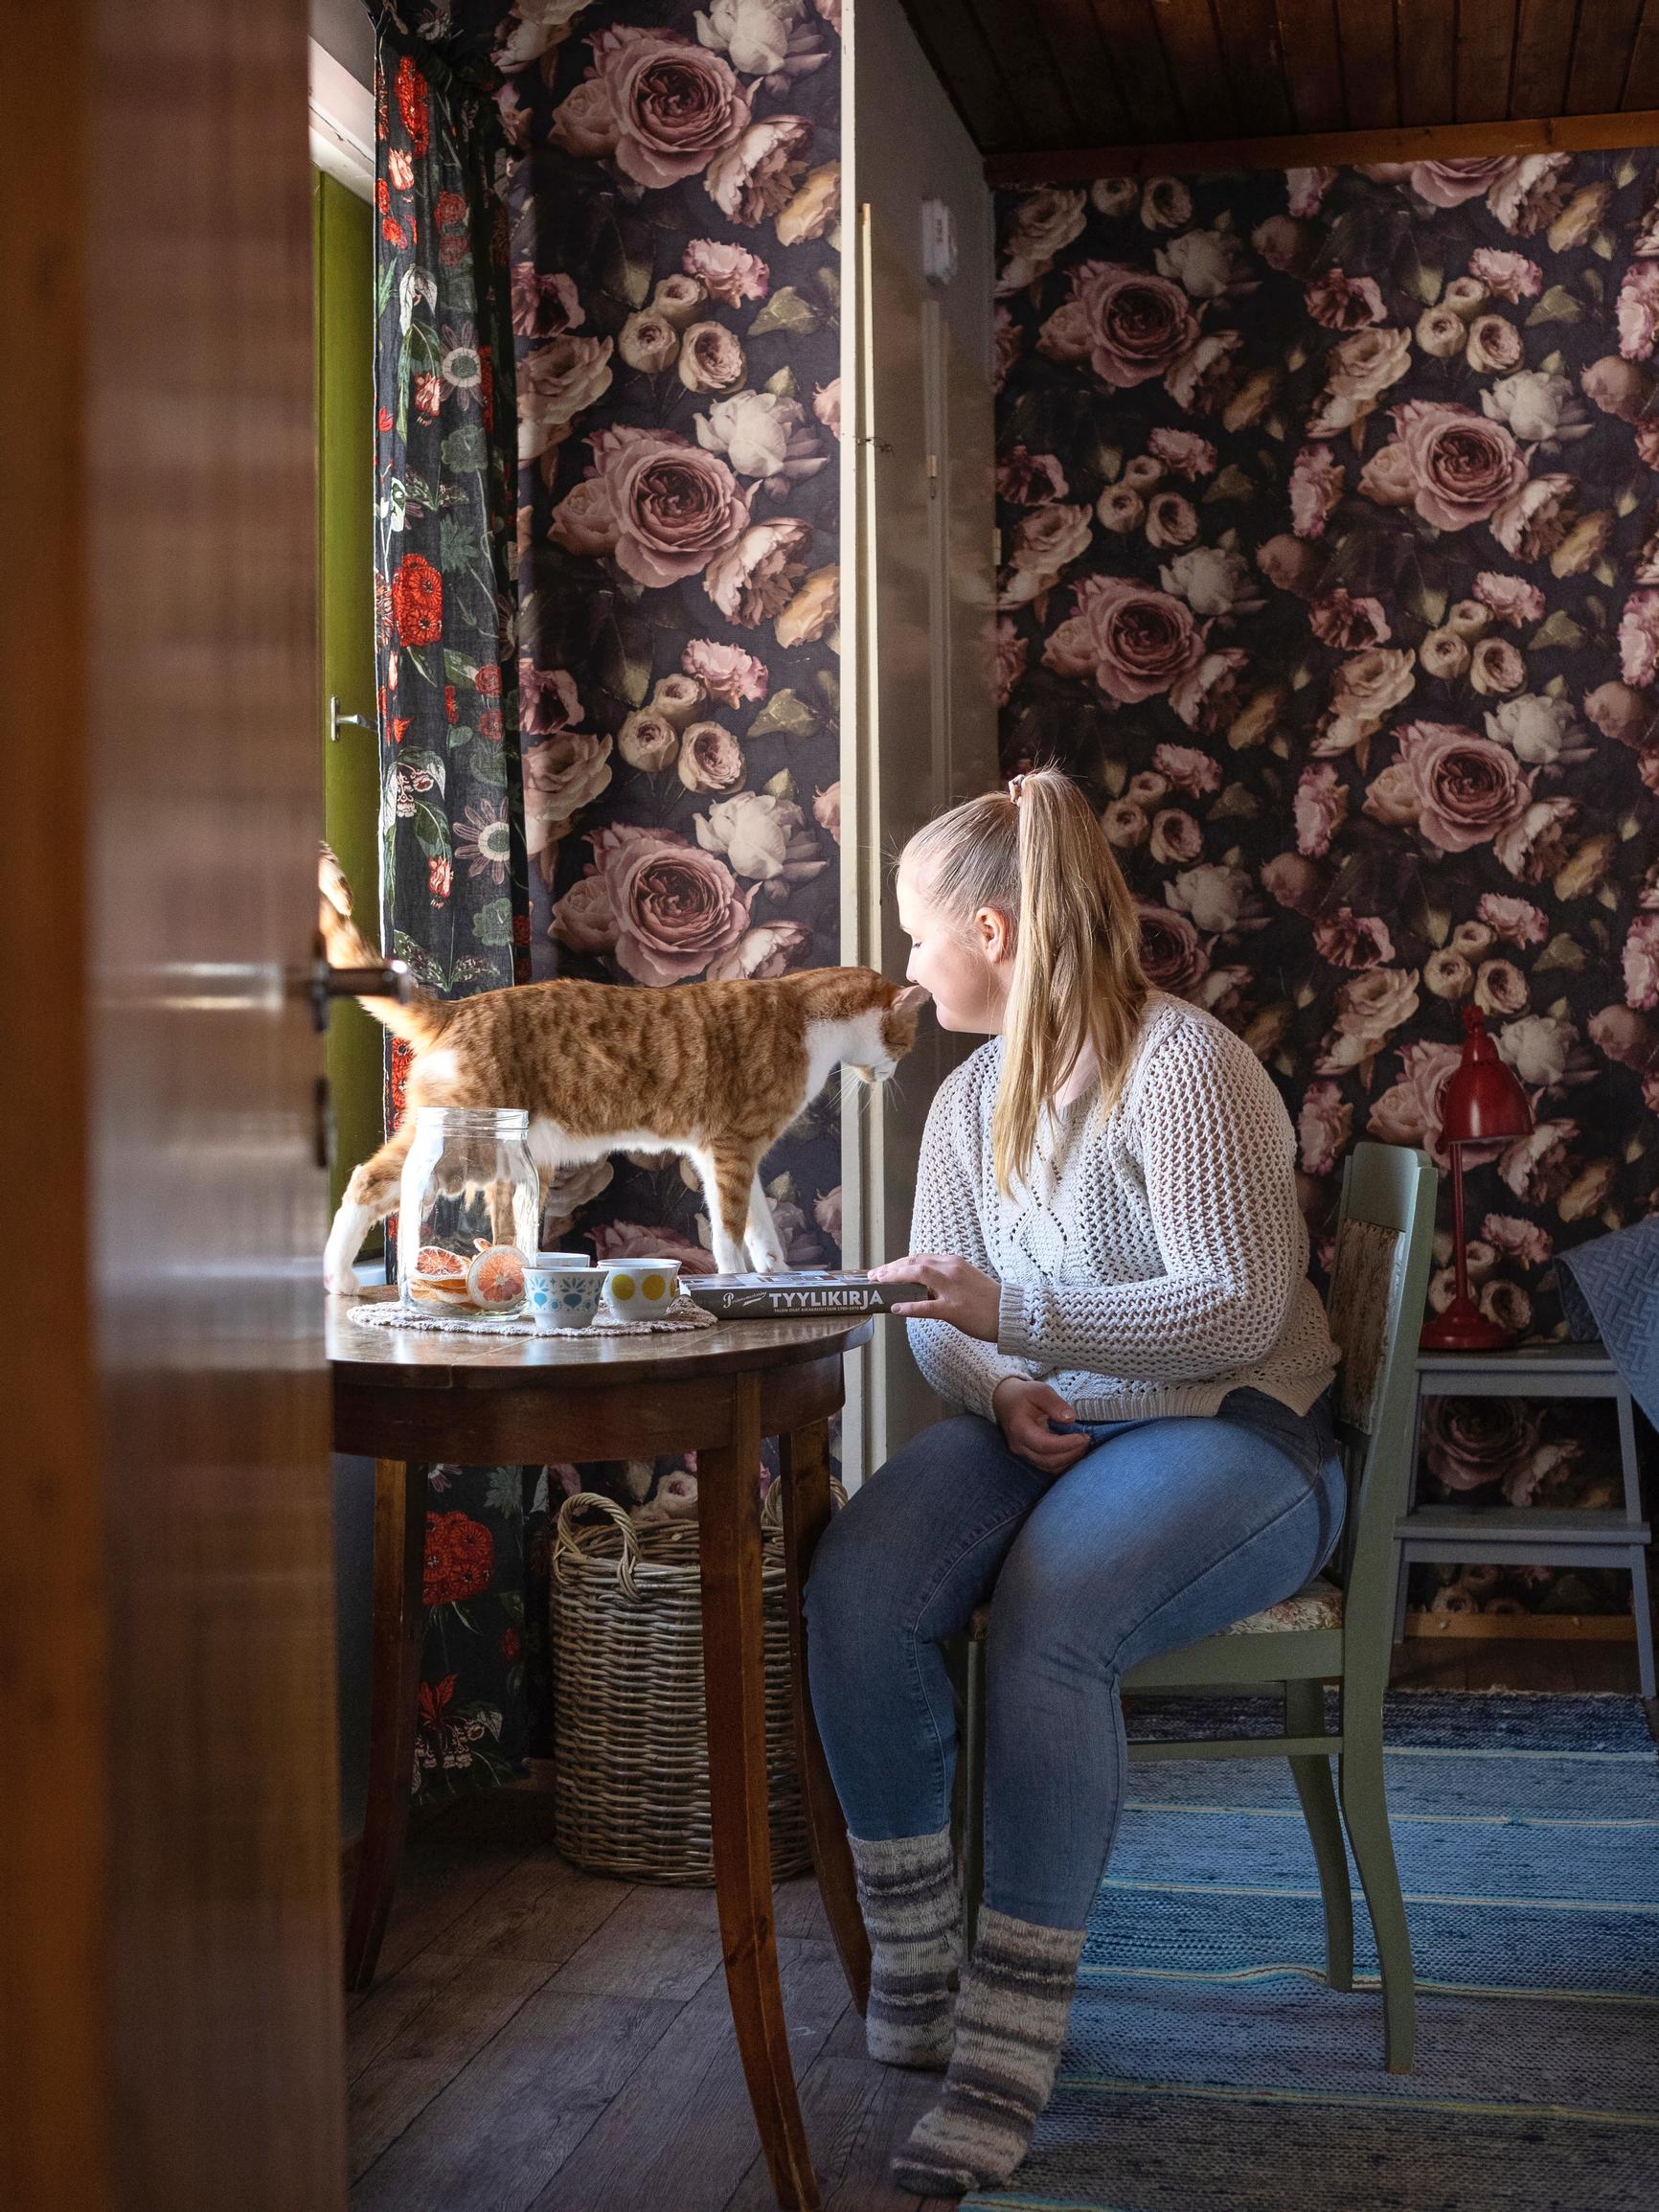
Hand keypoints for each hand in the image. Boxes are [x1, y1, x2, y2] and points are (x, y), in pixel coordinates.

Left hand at [869, 1252, 1000, 1341]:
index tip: (884, 1269)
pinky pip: (927, 1306)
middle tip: (874, 1276)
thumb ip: (943, 1279)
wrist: (1011, 1312)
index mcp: (953, 1262)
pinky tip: (896, 1308)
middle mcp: (951, 1269)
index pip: (919, 1257)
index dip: (898, 1263)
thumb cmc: (987, 1299)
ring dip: (896, 1278)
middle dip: (891, 1268)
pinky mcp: (954, 1308)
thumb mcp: (965, 1279)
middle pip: (914, 1263)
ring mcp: (952, 1289)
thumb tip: (919, 1287)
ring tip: (880, 1284)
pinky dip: (909, 1307)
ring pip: (919, 1276)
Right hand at [991, 1377, 1089, 1475]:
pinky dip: (1064, 1462)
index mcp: (1019, 1429)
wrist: (1004, 1401)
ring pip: (1049, 1467)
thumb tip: (1070, 1418)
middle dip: (1072, 1453)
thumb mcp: (1038, 1390)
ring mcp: (1023, 1454)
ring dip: (1069, 1460)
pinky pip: (1049, 1466)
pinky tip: (1074, 1451)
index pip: (1044, 1444)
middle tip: (1086, 1439)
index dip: (1067, 1444)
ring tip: (1082, 1445)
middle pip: (1048, 1460)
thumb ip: (1054, 1403)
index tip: (1084, 1436)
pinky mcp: (1030, 1457)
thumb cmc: (1022, 1395)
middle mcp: (1019, 1446)